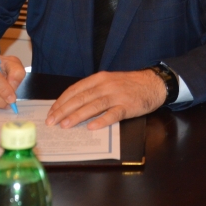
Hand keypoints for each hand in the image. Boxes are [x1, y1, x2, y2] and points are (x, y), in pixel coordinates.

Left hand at [45, 70, 165, 129]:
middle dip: (64, 111)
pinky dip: (101, 121)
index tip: (51, 112)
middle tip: (52, 122)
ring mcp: (117, 95)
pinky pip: (113, 114)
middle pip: (81, 98)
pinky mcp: (128, 106)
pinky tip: (92, 127)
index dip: (61, 101)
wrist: (154, 83)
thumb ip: (93, 90)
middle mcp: (106, 85)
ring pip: (94, 106)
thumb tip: (72, 104)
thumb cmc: (129, 84)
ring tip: (65, 125)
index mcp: (100, 78)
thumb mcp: (110, 81)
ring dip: (78, 116)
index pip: (75, 90)